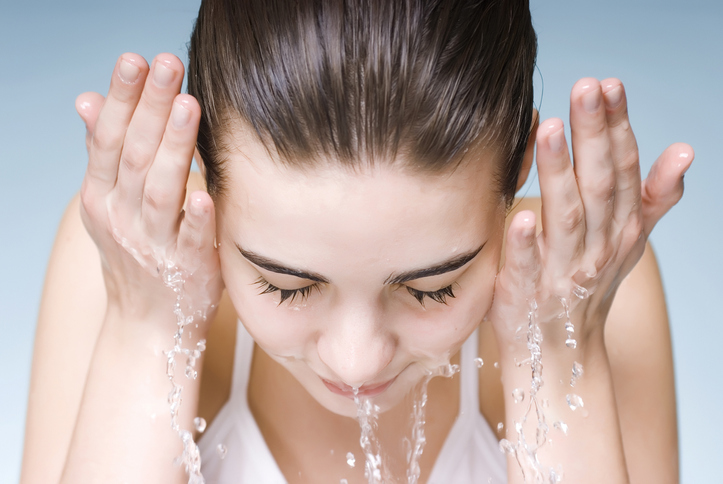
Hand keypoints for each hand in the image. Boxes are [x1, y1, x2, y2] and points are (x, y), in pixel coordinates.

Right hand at [75, 53, 222, 327]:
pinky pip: (190, 241)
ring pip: (159, 191)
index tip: (135, 60)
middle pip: (133, 155)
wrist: (149, 324)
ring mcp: (153, 246)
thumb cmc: (137, 255)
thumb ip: (105, 155)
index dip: (120, 99)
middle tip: (169, 63)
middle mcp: (121, 219)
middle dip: (150, 106)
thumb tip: (88, 100)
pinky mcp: (187, 270)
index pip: (107, 140)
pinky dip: (196, 218)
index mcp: (101, 198)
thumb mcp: (109, 206)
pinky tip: (205, 191)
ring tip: (189, 106)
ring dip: (173, 147)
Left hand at [486, 77, 692, 481]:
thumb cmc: (588, 284)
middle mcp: (597, 247)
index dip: (616, 127)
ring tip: (549, 129)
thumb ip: (653, 196)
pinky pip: (528, 269)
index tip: (607, 85)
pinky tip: (519, 216)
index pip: (621, 169)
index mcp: (618, 227)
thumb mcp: (629, 240)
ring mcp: (564, 273)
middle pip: (599, 184)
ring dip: (559, 173)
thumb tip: (686, 149)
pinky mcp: (526, 294)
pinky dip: (525, 245)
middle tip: (584, 88)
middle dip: (593, 134)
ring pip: (566, 218)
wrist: (561, 348)